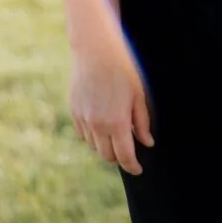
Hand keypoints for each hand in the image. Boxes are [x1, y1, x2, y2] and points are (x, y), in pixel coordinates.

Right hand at [69, 43, 154, 175]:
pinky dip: (93, 136)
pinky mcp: (74, 112)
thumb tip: (147, 142)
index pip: (125, 155)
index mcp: (117, 123)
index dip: (132, 166)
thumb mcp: (139, 96)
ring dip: (105, 147)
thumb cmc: (123, 71)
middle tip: (128, 153)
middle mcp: (97, 125)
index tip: (138, 170)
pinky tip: (101, 127)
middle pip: (107, 156)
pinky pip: (83, 134)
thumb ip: (142, 122)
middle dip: (119, 158)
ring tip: (116, 137)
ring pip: (94, 146)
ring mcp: (83, 119)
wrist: (96, 52)